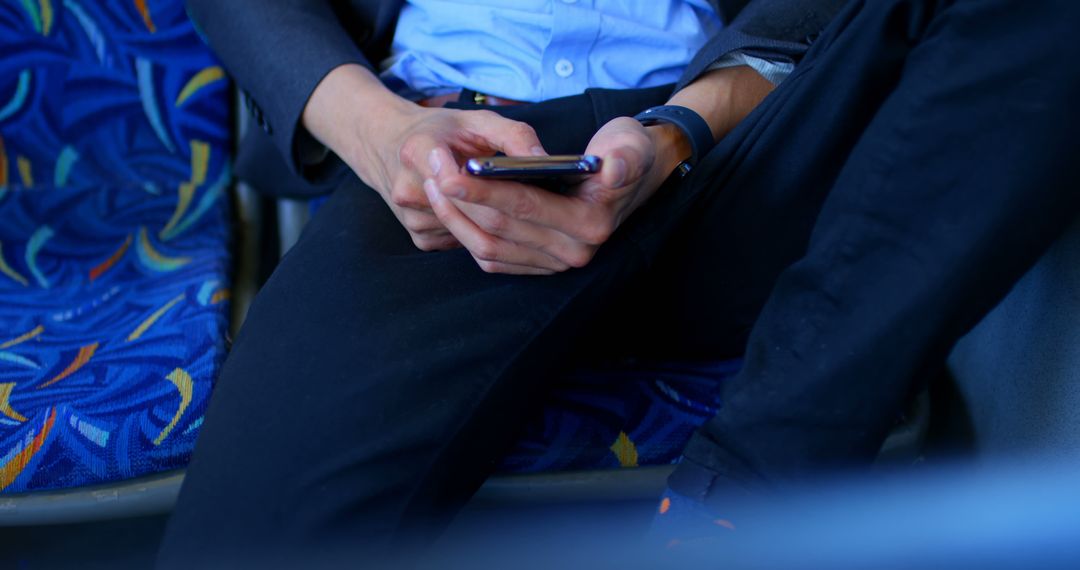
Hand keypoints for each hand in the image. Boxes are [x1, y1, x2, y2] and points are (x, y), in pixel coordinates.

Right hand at [302, 64, 544, 250]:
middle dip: (506, 209)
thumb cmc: (441, 131)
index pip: (451, 177)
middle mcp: (407, 188)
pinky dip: (479, 232)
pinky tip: (486, 217)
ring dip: (495, 224)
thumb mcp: (476, 120)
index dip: (488, 188)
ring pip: (469, 231)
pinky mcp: (419, 239)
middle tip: (544, 209)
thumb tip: (546, 162)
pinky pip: (462, 243)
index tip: (523, 188)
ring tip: (516, 210)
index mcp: (417, 150)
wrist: (389, 146)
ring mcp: (411, 218)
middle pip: (468, 210)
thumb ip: (514, 135)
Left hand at [422, 116, 690, 273]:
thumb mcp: (630, 144)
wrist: (626, 175)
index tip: (449, 172)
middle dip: (461, 202)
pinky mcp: (537, 266)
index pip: (526, 206)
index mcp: (591, 223)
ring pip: (488, 248)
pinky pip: (491, 258)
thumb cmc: (622, 152)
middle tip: (431, 171)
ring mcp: (553, 264)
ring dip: (455, 219)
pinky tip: (450, 206)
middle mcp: (573, 252)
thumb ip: (625, 156)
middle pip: (499, 230)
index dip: (484, 190)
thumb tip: (611, 167)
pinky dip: (465, 235)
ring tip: (433, 184)